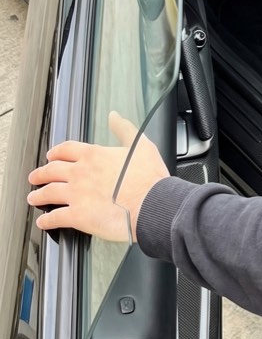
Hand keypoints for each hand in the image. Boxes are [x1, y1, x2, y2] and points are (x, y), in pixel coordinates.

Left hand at [27, 111, 168, 242]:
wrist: (151, 204)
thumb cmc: (149, 178)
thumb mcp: (140, 145)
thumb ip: (124, 129)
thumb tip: (115, 116)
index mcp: (94, 155)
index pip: (66, 149)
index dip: (56, 152)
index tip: (51, 155)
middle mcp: (80, 173)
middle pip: (51, 170)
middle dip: (40, 173)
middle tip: (35, 177)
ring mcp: (76, 194)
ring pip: (48, 193)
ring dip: (38, 196)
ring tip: (33, 198)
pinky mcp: (77, 216)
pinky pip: (55, 218)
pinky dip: (46, 221)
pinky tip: (43, 222)